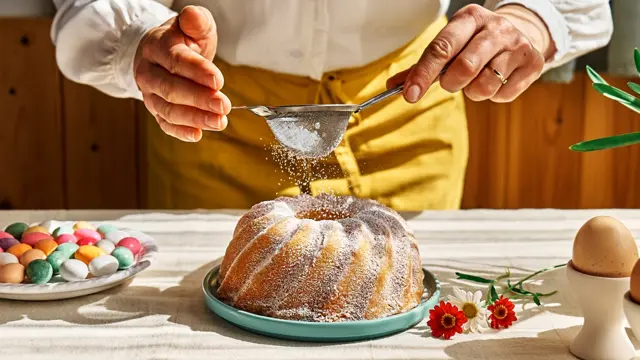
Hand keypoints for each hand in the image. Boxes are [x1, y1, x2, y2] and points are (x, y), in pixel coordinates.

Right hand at [134, 6, 229, 141]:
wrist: (161, 53)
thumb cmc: (182, 40)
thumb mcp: (192, 27)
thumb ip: (196, 21)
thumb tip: (193, 16)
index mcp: (157, 46)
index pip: (176, 60)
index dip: (197, 72)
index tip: (218, 82)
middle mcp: (148, 71)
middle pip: (171, 88)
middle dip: (199, 99)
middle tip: (223, 106)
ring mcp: (149, 93)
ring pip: (168, 109)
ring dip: (195, 118)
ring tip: (219, 122)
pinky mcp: (155, 109)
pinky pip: (165, 123)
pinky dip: (181, 131)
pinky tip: (198, 134)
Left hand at [388, 4, 548, 102]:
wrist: (521, 34)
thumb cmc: (475, 43)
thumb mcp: (451, 44)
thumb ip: (422, 65)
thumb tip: (392, 85)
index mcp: (469, 18)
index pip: (441, 47)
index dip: (423, 74)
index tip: (410, 95)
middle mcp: (495, 27)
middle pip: (465, 67)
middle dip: (451, 84)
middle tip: (452, 83)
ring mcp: (517, 45)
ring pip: (484, 85)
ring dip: (473, 91)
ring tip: (477, 79)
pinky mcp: (533, 64)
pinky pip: (503, 94)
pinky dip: (493, 96)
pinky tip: (496, 81)